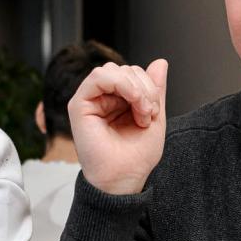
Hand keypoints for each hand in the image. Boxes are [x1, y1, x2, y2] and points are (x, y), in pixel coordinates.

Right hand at [70, 59, 167, 195]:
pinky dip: (121, 83)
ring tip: (142, 113)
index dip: (149, 86)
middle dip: (144, 88)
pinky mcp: (79, 105)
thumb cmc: (136, 157)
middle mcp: (103, 99)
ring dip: (135, 88)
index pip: (133, 74)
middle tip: (149, 114)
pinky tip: (132, 100)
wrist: (123, 179)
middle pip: (125, 69)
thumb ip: (155, 89)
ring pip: (113, 70)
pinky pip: (98, 76)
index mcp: (119, 101)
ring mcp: (90, 100)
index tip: (154, 112)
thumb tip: (160, 61)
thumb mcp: (154, 117)